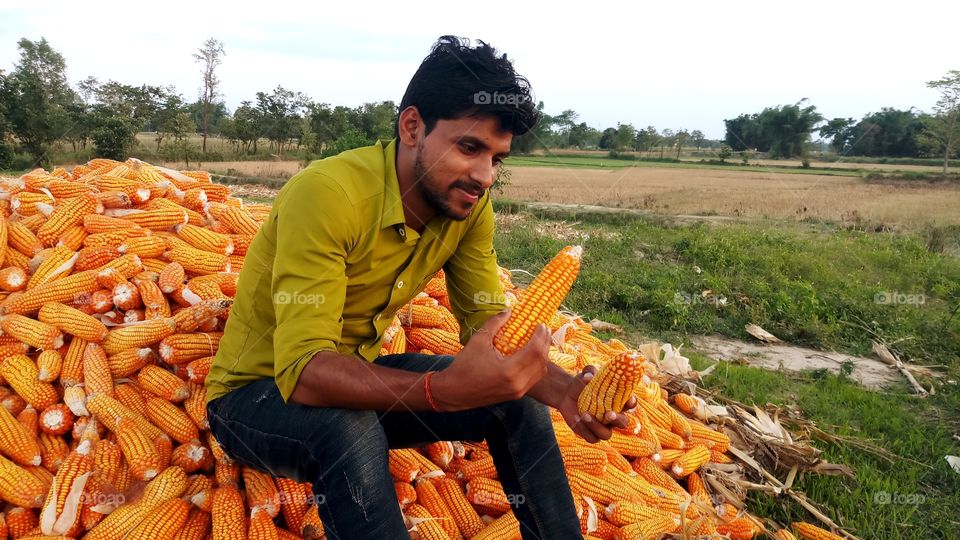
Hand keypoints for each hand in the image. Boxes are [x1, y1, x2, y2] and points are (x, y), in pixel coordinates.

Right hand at [431, 310, 550, 411]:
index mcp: (509, 370)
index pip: (535, 350)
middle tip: (544, 329)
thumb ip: (495, 323)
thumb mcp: (478, 340)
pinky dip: (537, 365)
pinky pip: (534, 378)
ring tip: (541, 340)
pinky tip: (533, 354)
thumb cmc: (464, 366)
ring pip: (541, 371)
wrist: (454, 392)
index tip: (541, 324)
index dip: (541, 335)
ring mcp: (517, 391)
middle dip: (546, 342)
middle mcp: (517, 383)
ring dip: (544, 354)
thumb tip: (509, 310)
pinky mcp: (515, 395)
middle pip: (542, 361)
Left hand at [555, 365, 637, 442]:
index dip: (632, 403)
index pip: (630, 404)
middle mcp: (613, 416)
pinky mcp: (590, 434)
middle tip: (608, 413)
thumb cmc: (582, 383)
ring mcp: (602, 426)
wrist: (566, 394)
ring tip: (584, 414)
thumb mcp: (585, 374)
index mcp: (617, 401)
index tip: (629, 399)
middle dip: (617, 419)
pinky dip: (584, 429)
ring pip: (606, 434)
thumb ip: (589, 372)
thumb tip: (589, 376)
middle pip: (623, 423)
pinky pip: (592, 438)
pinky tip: (576, 418)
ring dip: (596, 426)